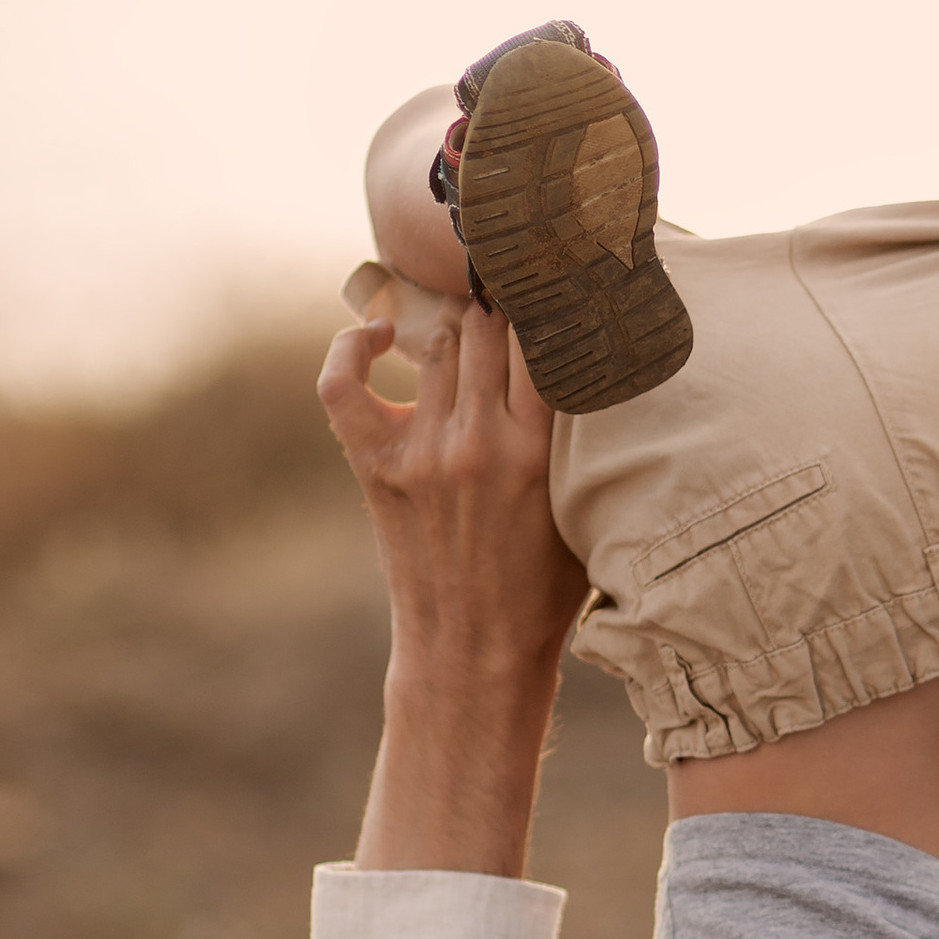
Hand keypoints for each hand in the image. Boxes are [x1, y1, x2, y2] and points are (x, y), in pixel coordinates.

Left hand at [321, 303, 585, 677]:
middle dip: (503, 307)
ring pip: (437, 346)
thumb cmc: (543, 589)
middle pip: (486, 329)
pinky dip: (354, 348)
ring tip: (474, 319)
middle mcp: (477, 441)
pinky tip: (380, 335)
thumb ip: (581, 444)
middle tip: (516, 293)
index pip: (540, 338)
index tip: (556, 286)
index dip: (547, 304)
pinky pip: (343, 386)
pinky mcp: (377, 467)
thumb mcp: (581, 509)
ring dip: (456, 328)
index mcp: (537, 449)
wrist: (475, 652)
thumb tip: (594, 369)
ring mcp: (421, 452)